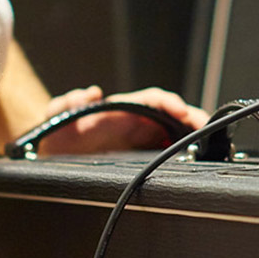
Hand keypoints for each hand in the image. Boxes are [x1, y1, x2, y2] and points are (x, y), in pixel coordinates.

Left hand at [33, 85, 209, 155]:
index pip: (151, 100)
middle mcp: (133, 122)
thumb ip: (67, 104)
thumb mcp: (58, 116)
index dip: (169, 102)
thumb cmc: (57, 132)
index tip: (181, 111)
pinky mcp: (137, 157)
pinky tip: (191, 163)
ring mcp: (137, 140)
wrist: (51, 154)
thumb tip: (89, 94)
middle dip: (192, 119)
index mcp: (119, 110)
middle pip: (170, 116)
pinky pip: (163, 153)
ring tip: (207, 146)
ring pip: (171, 134)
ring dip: (191, 137)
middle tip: (207, 130)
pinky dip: (180, 155)